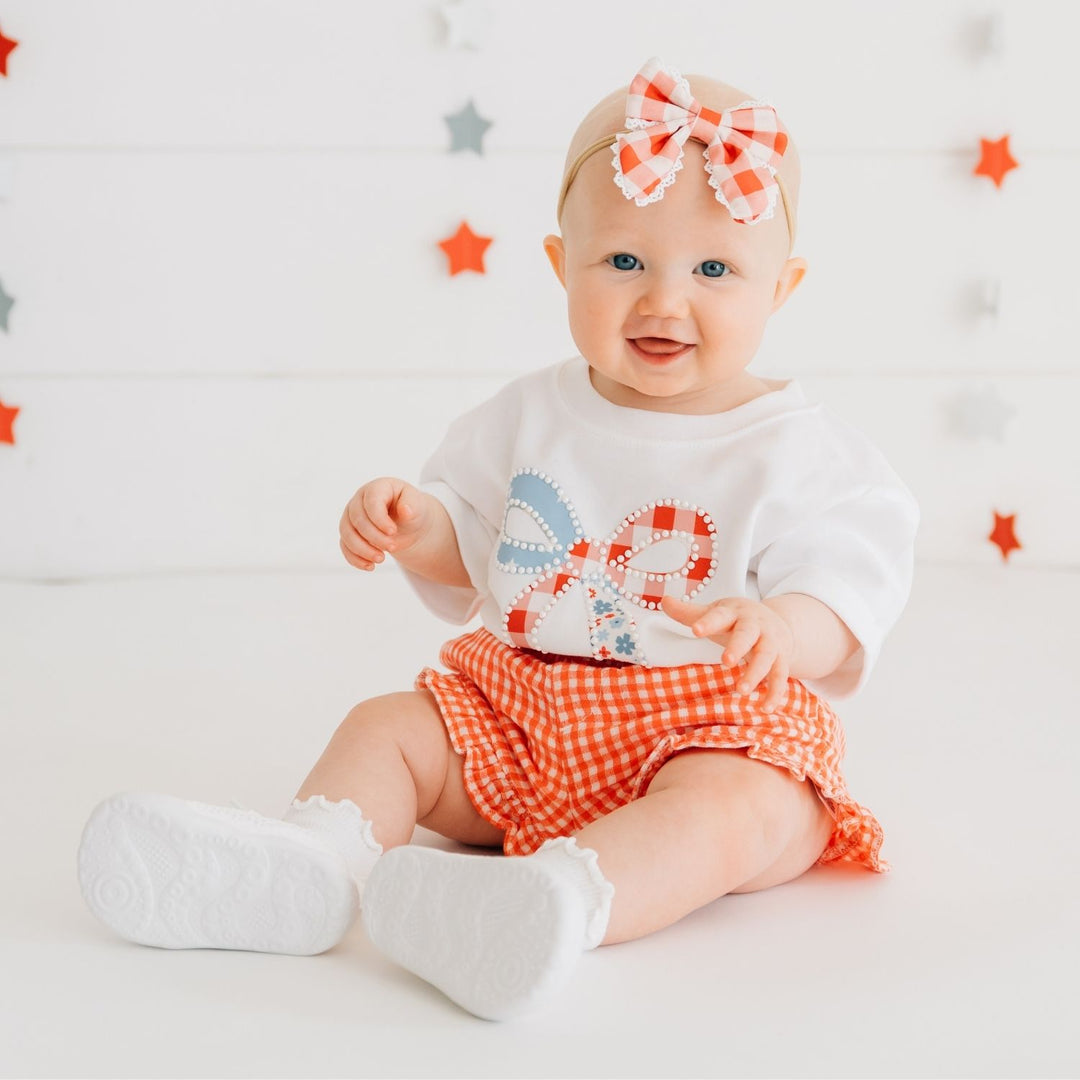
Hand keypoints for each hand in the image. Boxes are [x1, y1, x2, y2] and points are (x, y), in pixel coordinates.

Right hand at [339, 477, 428, 571]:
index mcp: (377, 488)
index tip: (393, 532)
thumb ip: (412, 505)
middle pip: (358, 519)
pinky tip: (370, 567)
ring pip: (347, 534)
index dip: (379, 518)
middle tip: (393, 547)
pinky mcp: (349, 533)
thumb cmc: (411, 510)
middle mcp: (359, 500)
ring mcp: (351, 517)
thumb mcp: (418, 505)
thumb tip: (406, 511)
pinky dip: (355, 558)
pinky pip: (345, 546)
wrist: (407, 524)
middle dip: (374, 537)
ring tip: (381, 559)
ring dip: (362, 550)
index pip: (371, 501)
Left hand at [660, 595, 795, 710]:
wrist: (780, 622)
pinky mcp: (782, 659)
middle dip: (738, 647)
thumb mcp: (716, 613)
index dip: (708, 622)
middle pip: (747, 634)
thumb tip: (664, 600)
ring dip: (756, 673)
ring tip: (741, 690)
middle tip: (726, 661)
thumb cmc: (738, 620)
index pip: (719, 616)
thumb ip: (689, 612)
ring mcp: (771, 641)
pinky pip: (781, 676)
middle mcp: (755, 625)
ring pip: (766, 656)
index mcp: (734, 612)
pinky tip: (766, 708)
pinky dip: (775, 693)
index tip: (695, 630)